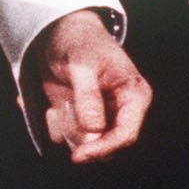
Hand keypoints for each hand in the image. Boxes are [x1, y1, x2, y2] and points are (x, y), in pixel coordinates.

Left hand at [30, 9, 151, 162]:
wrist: (60, 32)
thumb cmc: (77, 43)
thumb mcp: (80, 64)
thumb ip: (87, 96)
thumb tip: (95, 129)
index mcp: (134, 95)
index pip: (126, 134)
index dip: (103, 148)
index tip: (78, 155)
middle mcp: (123, 110)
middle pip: (107, 145)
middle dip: (80, 134)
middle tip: (61, 108)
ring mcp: (103, 116)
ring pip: (87, 144)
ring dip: (67, 128)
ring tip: (60, 100)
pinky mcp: (84, 119)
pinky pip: (71, 138)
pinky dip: (57, 126)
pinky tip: (54, 105)